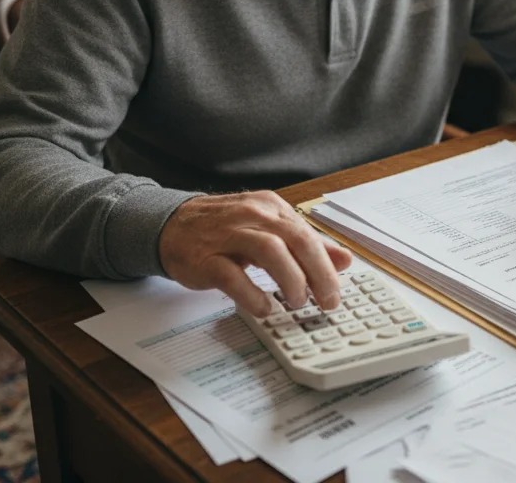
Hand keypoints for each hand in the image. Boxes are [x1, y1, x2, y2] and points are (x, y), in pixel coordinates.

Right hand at [159, 191, 353, 315]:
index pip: (308, 234)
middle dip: (318, 272)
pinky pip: (231, 275)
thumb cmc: (223, 230)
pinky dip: (251, 293)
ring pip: (269, 250)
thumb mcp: (268, 230)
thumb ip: (305, 245)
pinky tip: (262, 307)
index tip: (336, 291)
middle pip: (296, 239)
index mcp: (271, 207)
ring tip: (298, 302)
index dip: (327, 264)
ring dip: (290, 279)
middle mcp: (252, 215)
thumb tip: (344, 259)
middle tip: (326, 300)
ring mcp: (227, 234)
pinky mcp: (204, 257)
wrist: (170, 226)